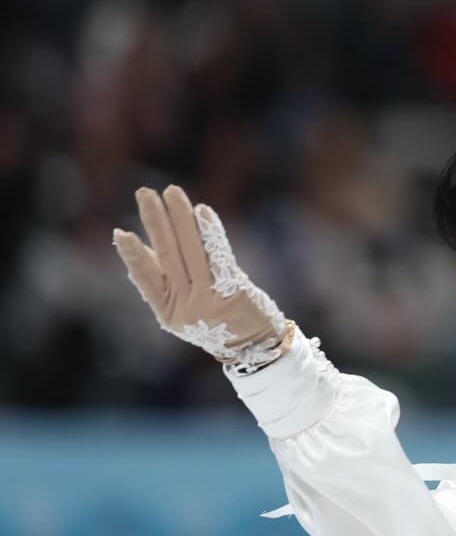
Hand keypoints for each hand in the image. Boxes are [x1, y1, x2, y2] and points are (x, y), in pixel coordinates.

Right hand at [113, 184, 290, 368]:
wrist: (255, 344)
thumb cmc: (215, 319)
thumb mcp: (183, 305)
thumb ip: (162, 278)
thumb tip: (133, 246)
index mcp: (167, 311)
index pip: (145, 278)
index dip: (132, 255)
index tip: (120, 233)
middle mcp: (186, 307)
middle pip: (168, 256)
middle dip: (155, 221)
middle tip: (145, 193)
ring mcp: (209, 300)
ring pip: (191, 251)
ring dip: (180, 217)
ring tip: (171, 192)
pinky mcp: (232, 292)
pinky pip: (218, 256)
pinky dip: (209, 231)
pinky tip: (202, 211)